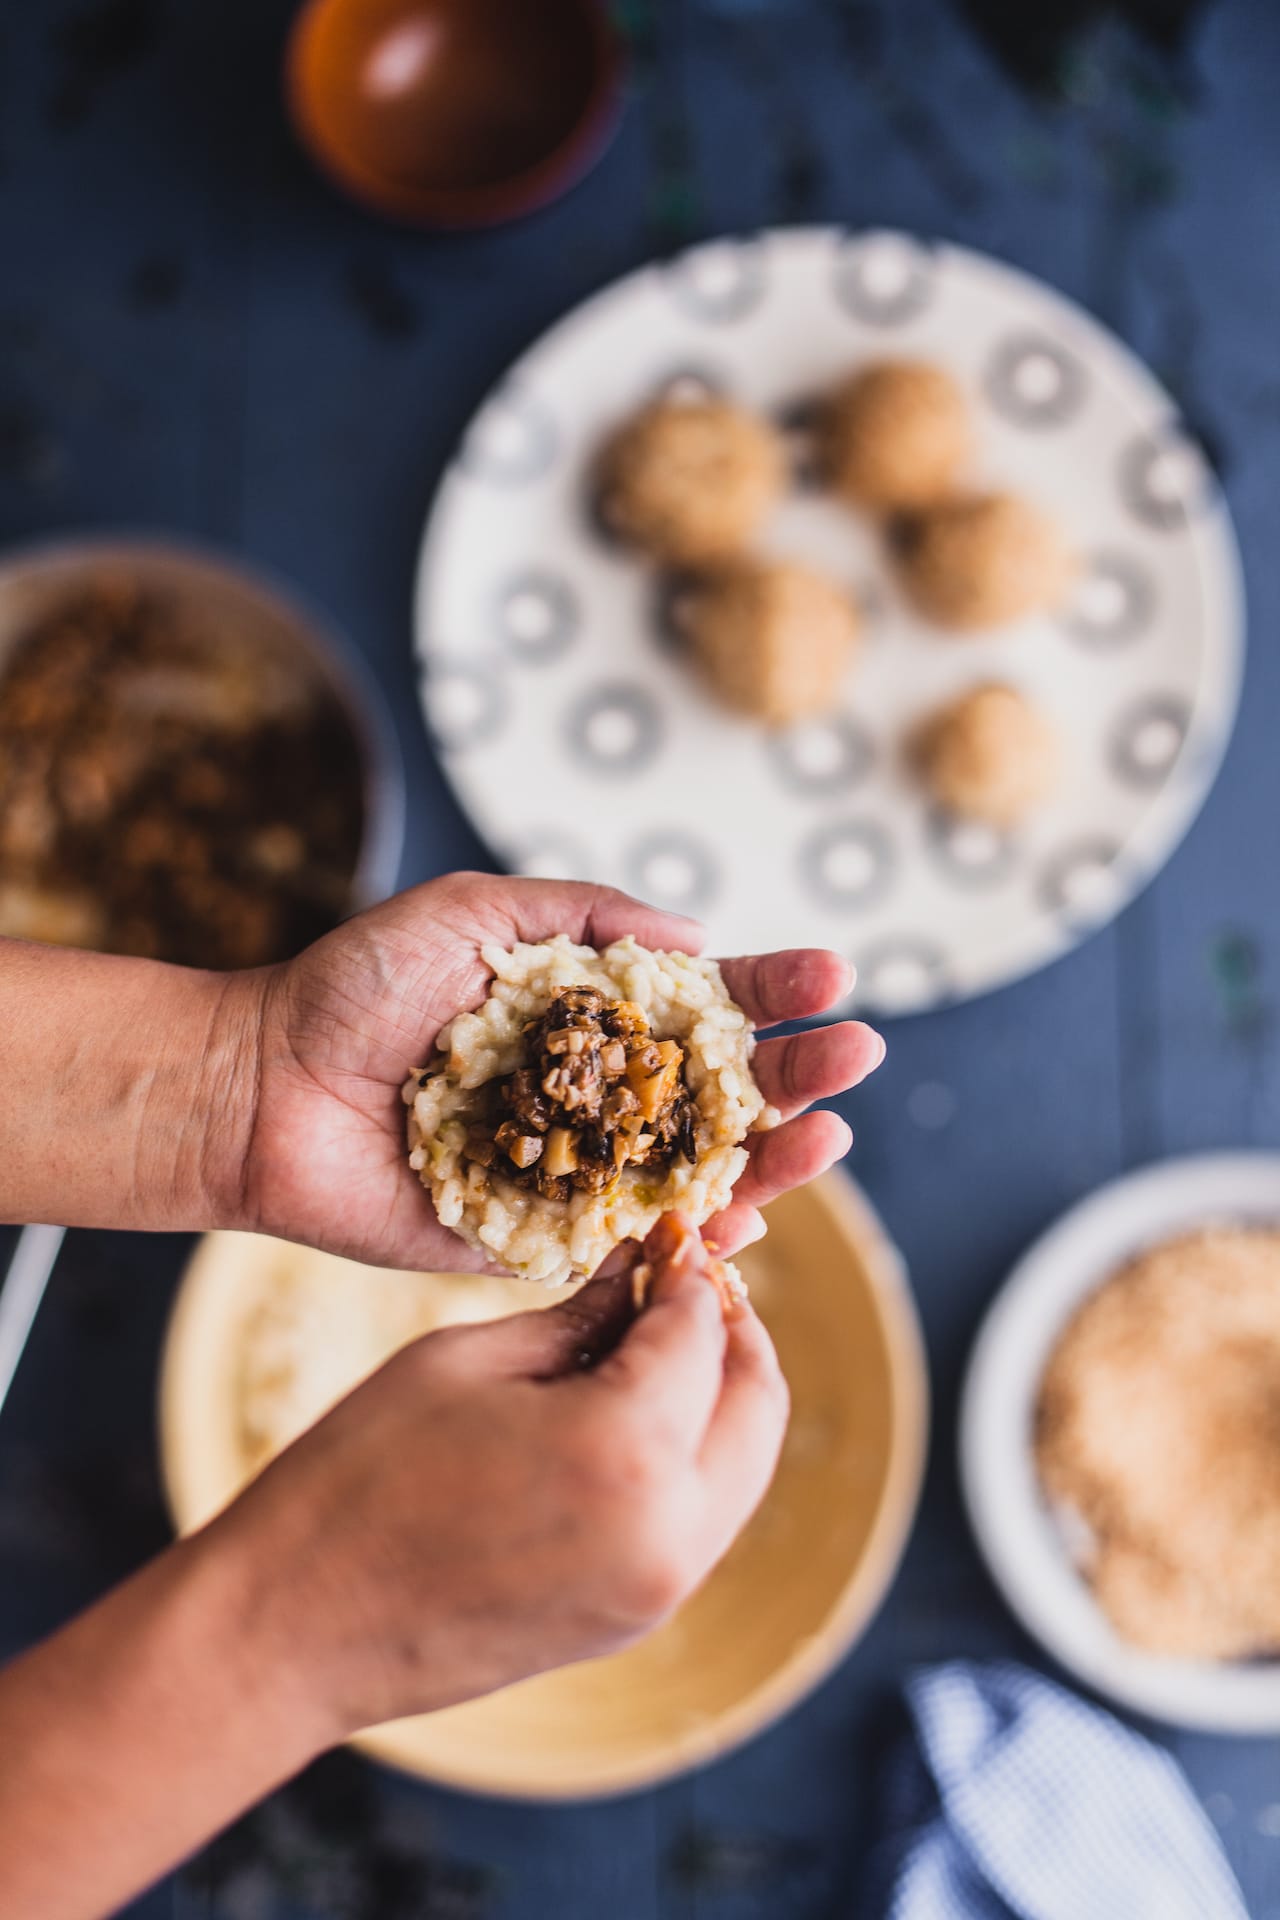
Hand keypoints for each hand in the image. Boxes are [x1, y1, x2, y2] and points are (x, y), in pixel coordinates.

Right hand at [206, 1211, 790, 1734]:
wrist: (294, 1630)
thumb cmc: (358, 1476)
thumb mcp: (468, 1363)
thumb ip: (578, 1317)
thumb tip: (641, 1270)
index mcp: (624, 1448)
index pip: (700, 1330)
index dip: (688, 1268)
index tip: (669, 1230)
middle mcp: (669, 1529)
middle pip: (758, 1402)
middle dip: (733, 1328)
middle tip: (683, 1279)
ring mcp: (662, 1587)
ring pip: (745, 1464)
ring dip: (722, 1392)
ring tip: (661, 1338)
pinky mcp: (640, 1617)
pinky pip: (706, 1514)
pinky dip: (697, 1452)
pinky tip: (639, 1408)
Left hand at [230, 872, 884, 1269]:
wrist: (262, 1087)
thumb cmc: (359, 989)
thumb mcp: (477, 913)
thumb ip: (585, 916)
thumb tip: (697, 937)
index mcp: (588, 1015)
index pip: (704, 1005)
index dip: (773, 992)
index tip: (832, 978)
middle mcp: (596, 1093)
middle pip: (722, 1092)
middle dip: (798, 1073)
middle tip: (856, 1055)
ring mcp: (576, 1169)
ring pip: (696, 1172)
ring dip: (771, 1158)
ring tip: (827, 1135)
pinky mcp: (539, 1239)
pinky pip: (630, 1244)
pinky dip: (692, 1238)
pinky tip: (745, 1216)